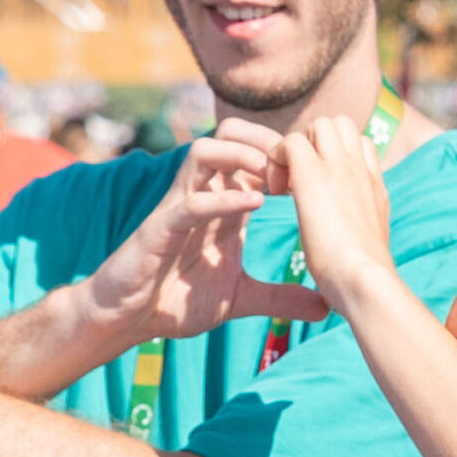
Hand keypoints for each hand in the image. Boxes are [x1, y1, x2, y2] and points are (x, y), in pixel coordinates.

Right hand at [78, 123, 327, 349]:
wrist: (130, 320)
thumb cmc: (179, 299)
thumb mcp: (242, 298)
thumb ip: (281, 297)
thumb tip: (326, 306)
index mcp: (224, 205)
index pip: (256, 156)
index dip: (288, 158)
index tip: (318, 177)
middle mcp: (203, 196)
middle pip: (231, 136)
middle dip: (266, 141)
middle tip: (297, 167)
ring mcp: (179, 207)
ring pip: (204, 151)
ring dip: (241, 156)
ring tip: (274, 177)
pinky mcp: (160, 228)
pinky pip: (191, 201)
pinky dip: (223, 199)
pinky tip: (254, 205)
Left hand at [277, 115, 396, 314]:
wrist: (365, 281)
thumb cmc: (366, 281)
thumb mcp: (369, 252)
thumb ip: (361, 238)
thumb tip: (354, 257)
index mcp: (375, 187)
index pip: (360, 147)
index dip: (336, 158)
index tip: (320, 191)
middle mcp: (362, 170)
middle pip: (342, 126)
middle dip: (315, 145)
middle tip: (298, 182)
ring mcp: (340, 167)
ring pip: (319, 125)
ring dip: (297, 148)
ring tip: (286, 185)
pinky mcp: (313, 173)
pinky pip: (290, 142)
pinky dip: (276, 160)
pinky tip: (275, 193)